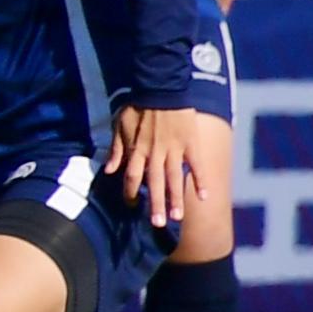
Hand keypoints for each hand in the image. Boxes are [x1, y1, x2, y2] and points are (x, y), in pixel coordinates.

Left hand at [109, 102, 204, 231]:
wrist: (161, 87)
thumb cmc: (139, 105)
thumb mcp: (120, 125)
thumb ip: (116, 149)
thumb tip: (108, 170)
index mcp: (137, 149)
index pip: (132, 176)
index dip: (131, 192)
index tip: (132, 205)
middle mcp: (155, 153)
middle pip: (155, 183)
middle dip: (156, 204)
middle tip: (157, 223)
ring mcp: (174, 149)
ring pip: (175, 178)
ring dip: (176, 199)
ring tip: (177, 217)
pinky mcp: (191, 143)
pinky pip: (197, 165)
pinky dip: (200, 180)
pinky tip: (204, 196)